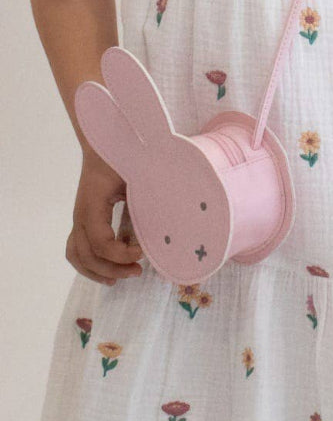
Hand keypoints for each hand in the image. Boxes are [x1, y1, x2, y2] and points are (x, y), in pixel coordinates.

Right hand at [67, 152, 143, 285]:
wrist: (107, 141)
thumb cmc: (125, 155)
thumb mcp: (139, 175)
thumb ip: (149, 198)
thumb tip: (168, 226)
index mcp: (93, 203)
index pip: (101, 242)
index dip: (121, 254)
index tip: (143, 252)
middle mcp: (82, 213)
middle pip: (86, 255)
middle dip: (112, 268)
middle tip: (138, 271)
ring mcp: (80, 217)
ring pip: (76, 255)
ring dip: (96, 271)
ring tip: (119, 279)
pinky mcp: (85, 218)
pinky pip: (77, 247)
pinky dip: (90, 263)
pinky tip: (110, 268)